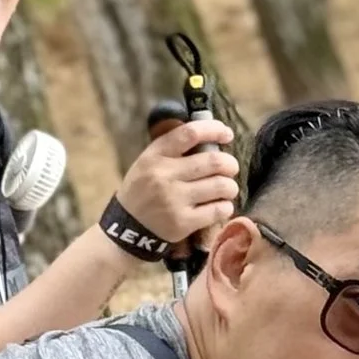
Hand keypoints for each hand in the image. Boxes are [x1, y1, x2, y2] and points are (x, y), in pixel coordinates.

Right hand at [113, 119, 238, 257]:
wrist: (127, 228)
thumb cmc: (144, 189)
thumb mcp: (148, 162)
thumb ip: (175, 149)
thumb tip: (213, 136)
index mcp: (155, 156)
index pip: (190, 133)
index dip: (214, 130)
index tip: (227, 134)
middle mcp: (164, 176)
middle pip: (214, 161)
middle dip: (230, 164)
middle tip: (231, 168)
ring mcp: (174, 200)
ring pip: (221, 186)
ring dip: (230, 186)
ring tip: (226, 189)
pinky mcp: (183, 222)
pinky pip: (219, 210)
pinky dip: (225, 206)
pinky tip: (219, 206)